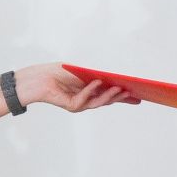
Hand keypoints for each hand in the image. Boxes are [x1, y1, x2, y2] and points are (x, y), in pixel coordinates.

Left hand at [17, 65, 138, 112]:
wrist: (37, 79)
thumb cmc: (57, 72)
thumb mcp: (81, 71)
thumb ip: (95, 75)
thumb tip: (112, 75)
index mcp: (91, 91)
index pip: (110, 94)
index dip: (125, 95)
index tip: (139, 95)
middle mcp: (87, 100)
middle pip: (108, 100)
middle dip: (123, 97)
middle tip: (136, 94)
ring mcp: (80, 103)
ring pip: (98, 102)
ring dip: (110, 95)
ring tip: (121, 89)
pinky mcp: (71, 105)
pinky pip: (84, 99)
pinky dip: (91, 90)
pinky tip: (98, 82)